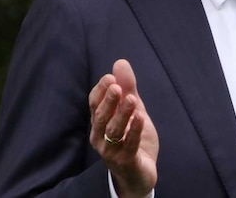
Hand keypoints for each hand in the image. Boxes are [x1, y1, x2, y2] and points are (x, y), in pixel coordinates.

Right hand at [88, 59, 158, 197]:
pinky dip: (135, 131)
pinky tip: (141, 118)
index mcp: (99, 122)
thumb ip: (127, 88)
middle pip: (101, 116)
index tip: (110, 77)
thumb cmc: (132, 139)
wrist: (140, 173)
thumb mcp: (133, 110)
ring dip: (122, 114)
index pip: (94, 104)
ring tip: (132, 100)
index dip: (101, 90)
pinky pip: (129, 145)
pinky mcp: (126, 162)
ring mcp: (111, 151)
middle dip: (108, 101)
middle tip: (116, 86)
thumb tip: (120, 62)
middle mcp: (100, 137)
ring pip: (113, 131)